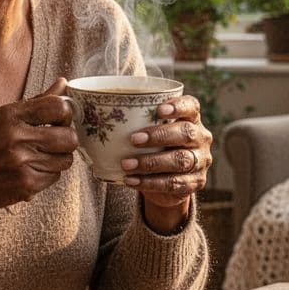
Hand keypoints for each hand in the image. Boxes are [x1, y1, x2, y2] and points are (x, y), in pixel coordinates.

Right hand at [0, 78, 77, 252]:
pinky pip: (55, 177)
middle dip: (67, 140)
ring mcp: (21, 162)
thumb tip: (64, 83)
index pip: (58, 106)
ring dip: (57, 159)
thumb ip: (36, 102)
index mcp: (9, 115)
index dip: (66, 114)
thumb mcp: (2, 119)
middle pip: (69, 137)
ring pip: (66, 159)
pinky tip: (30, 172)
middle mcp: (15, 136)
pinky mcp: (26, 184)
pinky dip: (47, 175)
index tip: (60, 120)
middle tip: (55, 142)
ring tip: (39, 158)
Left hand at [119, 94, 212, 233]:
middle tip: (133, 139)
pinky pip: (174, 183)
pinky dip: (150, 183)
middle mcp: (201, 138)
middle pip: (186, 134)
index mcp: (192, 118)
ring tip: (126, 164)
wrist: (167, 180)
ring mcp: (200, 161)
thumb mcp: (148, 130)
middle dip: (159, 135)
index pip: (192, 106)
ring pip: (180, 160)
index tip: (159, 110)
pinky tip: (131, 180)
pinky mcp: (195, 183)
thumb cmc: (153, 146)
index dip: (178, 106)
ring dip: (151, 162)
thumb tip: (87, 106)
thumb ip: (133, 119)